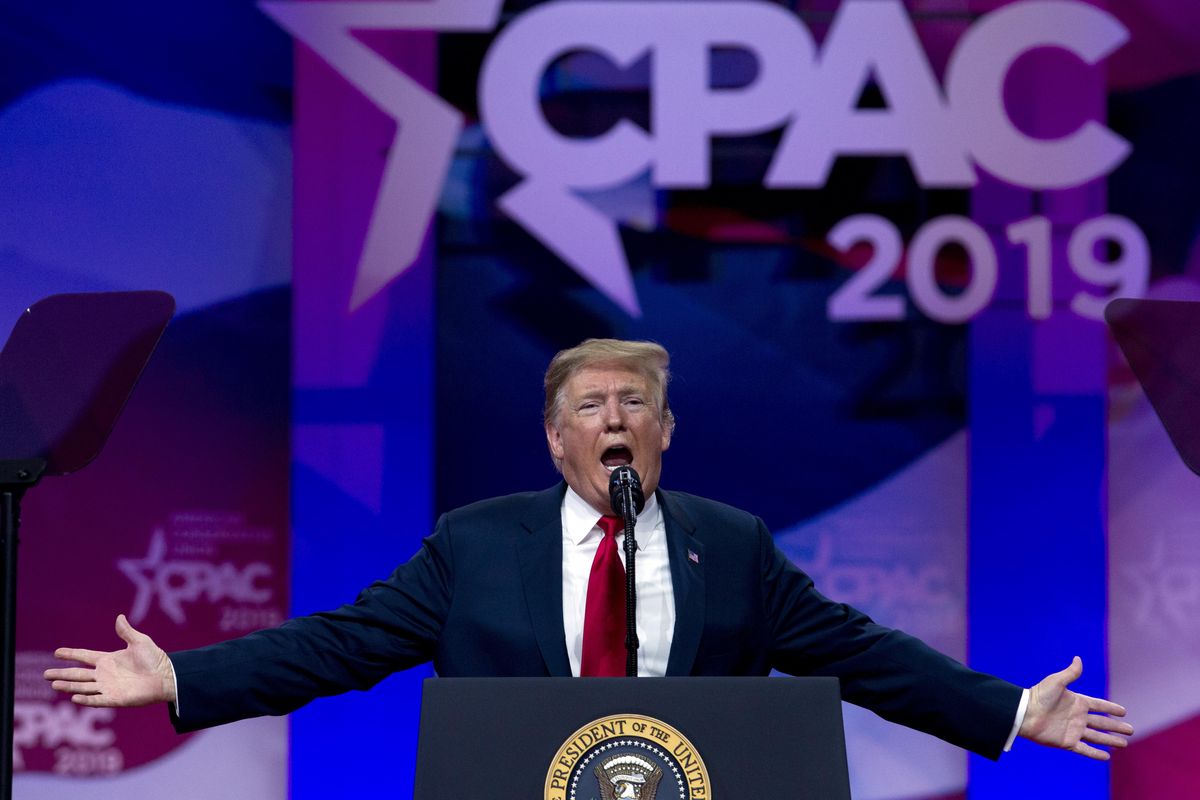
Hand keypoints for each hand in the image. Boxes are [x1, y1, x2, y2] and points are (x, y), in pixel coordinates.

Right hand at [43, 614, 175, 706]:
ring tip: (54, 684)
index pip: (85, 656)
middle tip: (45, 674)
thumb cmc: (155, 659)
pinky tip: (73, 697)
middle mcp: (105, 674)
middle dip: (62, 673)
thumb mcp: (139, 642)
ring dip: (69, 686)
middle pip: (78, 674)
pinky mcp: (115, 699)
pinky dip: (85, 699)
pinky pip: (96, 700)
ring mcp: (108, 687)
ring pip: (83, 687)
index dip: (71, 654)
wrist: (166, 676)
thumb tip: (119, 617)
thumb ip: (126, 631)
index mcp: (108, 660)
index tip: (56, 652)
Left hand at [1019, 656, 1132, 759]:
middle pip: (1102, 723)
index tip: (1124, 711)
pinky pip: (1084, 749)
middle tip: (1131, 731)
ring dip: (1110, 740)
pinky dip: (1095, 754)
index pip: (1099, 705)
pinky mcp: (1067, 742)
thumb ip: (1070, 673)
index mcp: (1077, 702)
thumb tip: (1078, 658)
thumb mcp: (1056, 682)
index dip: (1111, 708)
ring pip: (1097, 737)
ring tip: (1124, 744)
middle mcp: (1077, 717)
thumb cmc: (1039, 695)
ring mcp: (1073, 730)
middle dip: (1116, 727)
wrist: (1024, 713)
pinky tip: (1107, 756)